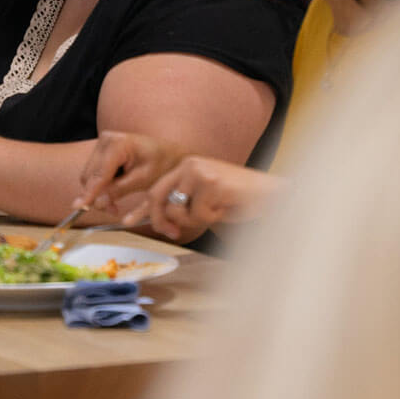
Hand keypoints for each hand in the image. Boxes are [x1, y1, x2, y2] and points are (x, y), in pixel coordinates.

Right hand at [74, 131, 184, 213]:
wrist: (169, 153)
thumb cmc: (161, 164)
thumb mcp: (142, 180)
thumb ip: (118, 190)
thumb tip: (97, 203)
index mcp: (118, 144)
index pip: (100, 173)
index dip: (90, 192)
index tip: (79, 207)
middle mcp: (106, 139)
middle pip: (90, 175)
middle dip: (98, 195)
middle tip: (113, 210)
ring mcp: (103, 143)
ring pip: (90, 176)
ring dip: (99, 192)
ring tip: (115, 204)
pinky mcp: (102, 150)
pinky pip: (94, 173)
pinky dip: (101, 186)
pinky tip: (114, 191)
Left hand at [142, 157, 282, 240]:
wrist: (271, 194)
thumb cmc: (239, 200)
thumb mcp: (205, 202)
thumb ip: (183, 205)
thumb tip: (161, 220)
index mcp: (186, 167)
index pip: (156, 188)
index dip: (143, 208)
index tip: (128, 220)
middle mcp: (189, 165)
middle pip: (158, 197)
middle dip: (162, 220)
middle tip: (174, 233)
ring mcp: (199, 172)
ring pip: (179, 209)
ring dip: (197, 219)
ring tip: (217, 210)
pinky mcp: (211, 182)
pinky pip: (199, 213)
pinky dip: (212, 217)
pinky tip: (226, 207)